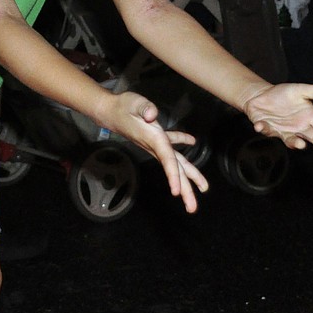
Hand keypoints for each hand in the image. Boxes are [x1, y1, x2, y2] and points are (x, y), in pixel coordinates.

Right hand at [104, 91, 208, 212]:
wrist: (110, 110)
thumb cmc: (122, 107)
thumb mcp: (134, 104)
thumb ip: (144, 108)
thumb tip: (152, 114)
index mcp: (154, 139)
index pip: (167, 160)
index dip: (173, 176)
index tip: (176, 193)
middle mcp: (156, 146)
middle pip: (174, 170)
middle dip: (184, 189)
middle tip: (192, 208)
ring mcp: (156, 144)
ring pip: (176, 163)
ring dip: (188, 176)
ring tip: (202, 188)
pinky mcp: (155, 137)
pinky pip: (171, 144)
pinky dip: (182, 143)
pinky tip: (191, 141)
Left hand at [243, 82, 312, 153]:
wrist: (261, 96)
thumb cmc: (282, 94)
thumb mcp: (301, 90)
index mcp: (310, 117)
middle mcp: (300, 128)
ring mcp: (285, 131)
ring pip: (293, 141)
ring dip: (296, 143)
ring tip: (301, 144)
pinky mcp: (270, 130)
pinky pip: (267, 131)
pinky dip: (264, 129)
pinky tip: (260, 125)